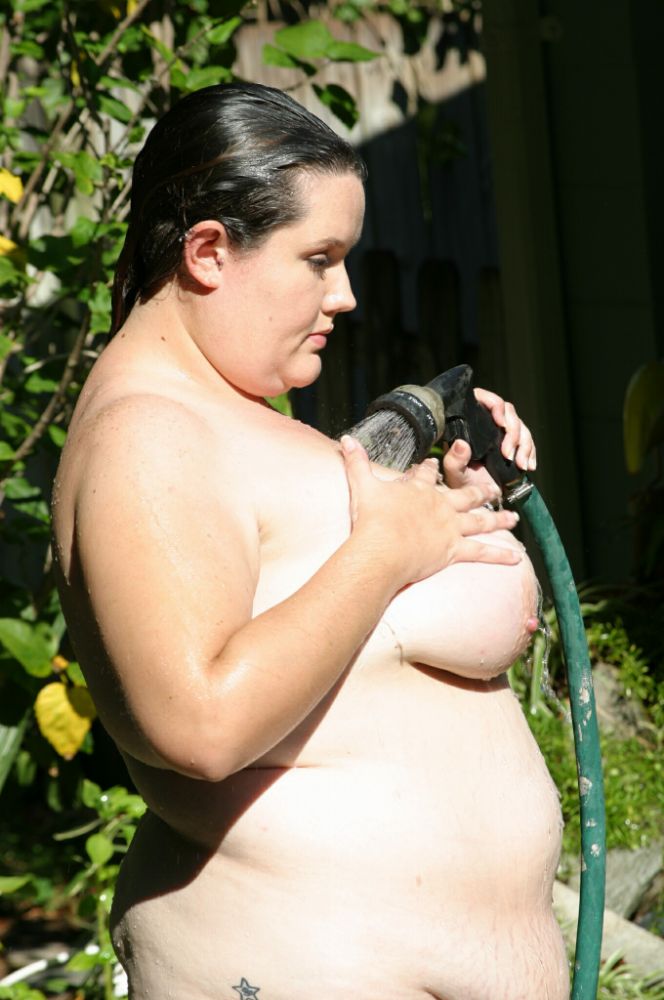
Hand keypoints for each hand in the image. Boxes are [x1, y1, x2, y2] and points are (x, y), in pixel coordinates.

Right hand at [340, 436, 521, 587]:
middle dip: (480, 491)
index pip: (428, 473)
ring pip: (481, 521)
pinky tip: (518, 557)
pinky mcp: (454, 549)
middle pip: (466, 495)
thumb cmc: (372, 518)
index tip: (436, 463)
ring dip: (499, 519)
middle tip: (493, 489)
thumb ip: (357, 462)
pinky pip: (482, 552)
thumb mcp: (363, 485)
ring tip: (514, 519)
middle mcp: (440, 505)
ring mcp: (450, 527)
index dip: (432, 467)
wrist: (381, 548)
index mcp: (419, 489)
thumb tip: (345, 440)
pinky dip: (500, 555)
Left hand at [443, 387, 535, 489]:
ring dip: (524, 445)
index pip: (482, 399)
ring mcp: (502, 432)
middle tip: (508, 454)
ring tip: (520, 464)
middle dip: (513, 433)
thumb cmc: (462, 483)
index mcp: (469, 423)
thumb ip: (454, 461)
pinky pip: (528, 441)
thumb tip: (461, 444)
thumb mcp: (454, 474)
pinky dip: (531, 453)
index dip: (495, 404)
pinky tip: (528, 466)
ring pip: (521, 426)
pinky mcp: (514, 444)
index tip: (500, 422)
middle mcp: (487, 423)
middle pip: (508, 412)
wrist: (478, 498)